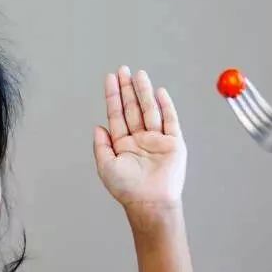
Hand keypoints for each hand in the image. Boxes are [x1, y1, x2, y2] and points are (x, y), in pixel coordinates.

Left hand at [93, 67, 186, 212]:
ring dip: (144, 92)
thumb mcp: (106, 166)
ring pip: (150, 110)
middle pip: (133, 108)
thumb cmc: (127, 189)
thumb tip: (98, 126)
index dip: (114, 96)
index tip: (110, 79)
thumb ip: (101, 146)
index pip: (117, 115)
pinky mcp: (173, 143)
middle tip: (123, 69)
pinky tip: (159, 92)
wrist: (150, 202)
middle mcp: (140, 140)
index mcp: (123, 145)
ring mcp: (157, 140)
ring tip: (139, 74)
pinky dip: (166, 105)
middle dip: (128, 88)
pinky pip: (170, 120)